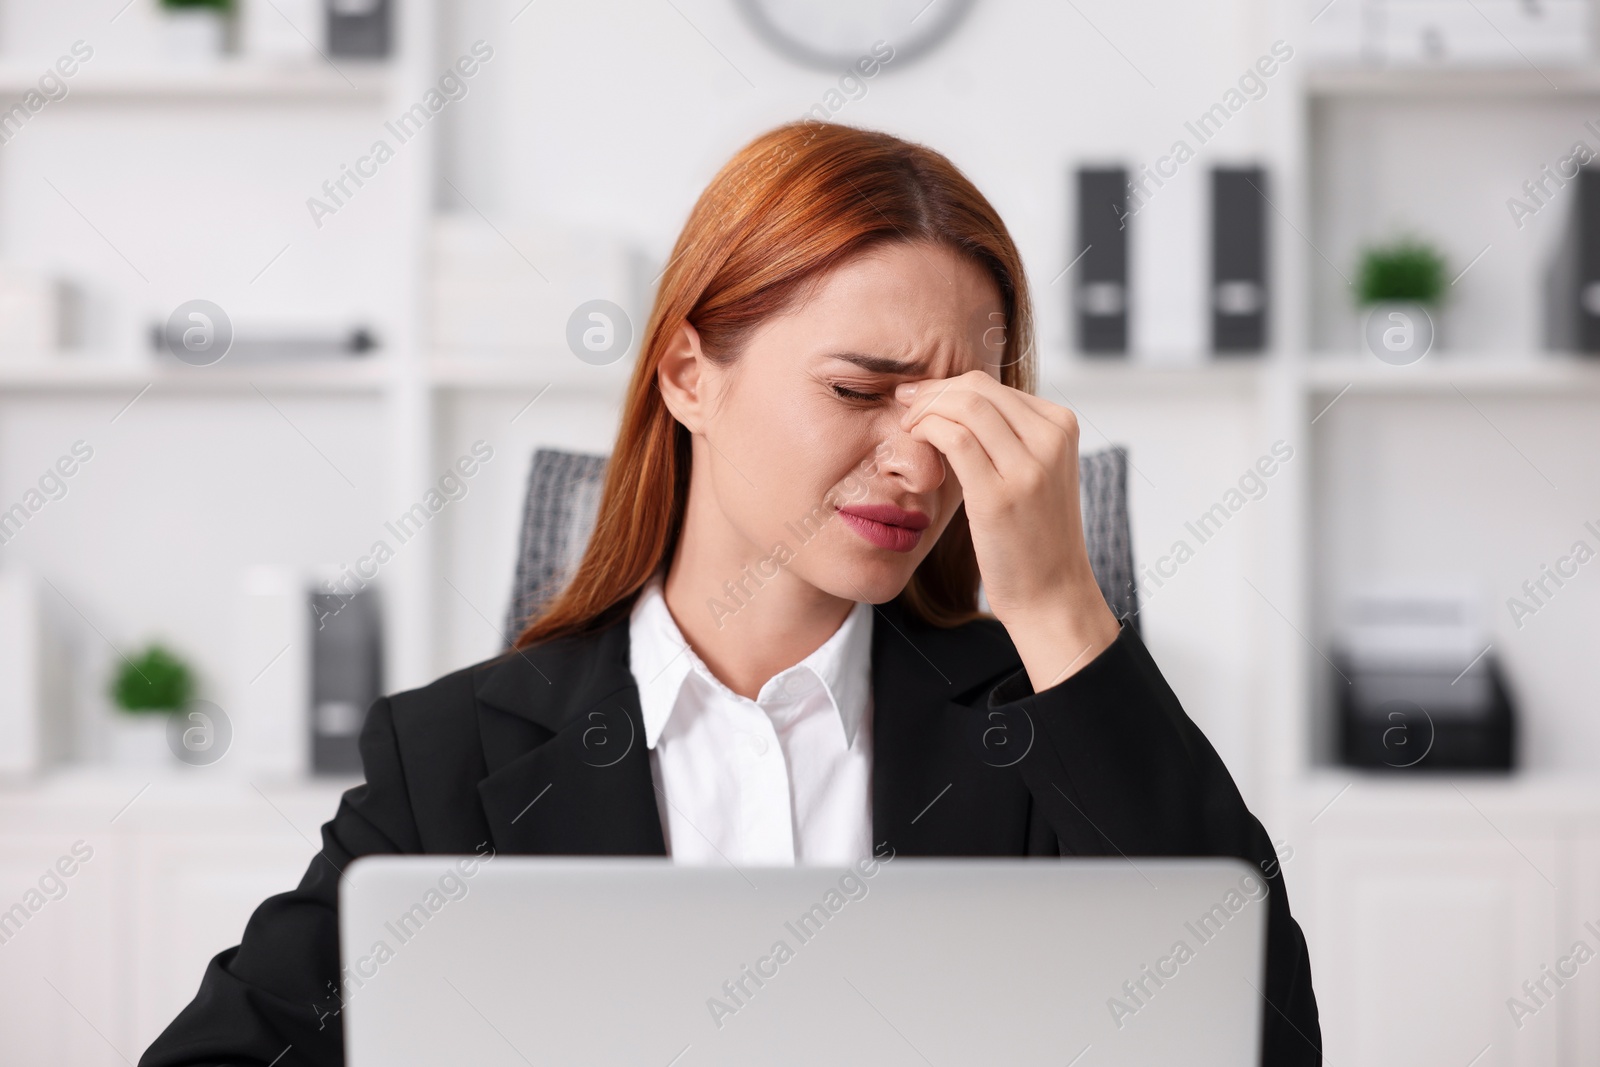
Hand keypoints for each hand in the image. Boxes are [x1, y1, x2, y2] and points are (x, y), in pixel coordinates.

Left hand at [895, 370, 1119, 690]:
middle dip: (930, 391)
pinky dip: (925, 431)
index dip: (947, 387)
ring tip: (905, 426)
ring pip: (964, 405)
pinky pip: (954, 438)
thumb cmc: (1034, 537)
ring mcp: (1029, 466)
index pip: (993, 386)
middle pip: (976, 388)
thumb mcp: (1035, 473)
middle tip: (903, 404)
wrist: (1053, 594)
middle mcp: (1051, 439)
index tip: (918, 398)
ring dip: (924, 409)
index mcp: (1060, 427)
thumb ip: (1009, 437)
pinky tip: (913, 443)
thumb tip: (955, 404)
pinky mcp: (1000, 494)